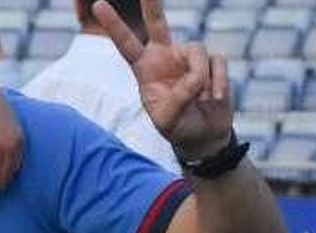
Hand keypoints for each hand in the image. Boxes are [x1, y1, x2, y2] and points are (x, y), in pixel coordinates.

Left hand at [93, 0, 233, 158]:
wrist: (202, 135)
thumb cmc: (177, 127)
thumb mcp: (167, 119)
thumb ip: (177, 98)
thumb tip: (195, 77)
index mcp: (145, 69)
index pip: (126, 44)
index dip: (114, 25)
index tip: (98, 5)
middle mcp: (165, 57)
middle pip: (157, 24)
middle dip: (152, 6)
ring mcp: (188, 58)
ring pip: (197, 51)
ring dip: (201, 78)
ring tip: (200, 99)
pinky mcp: (212, 62)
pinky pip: (217, 62)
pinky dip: (217, 81)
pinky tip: (214, 98)